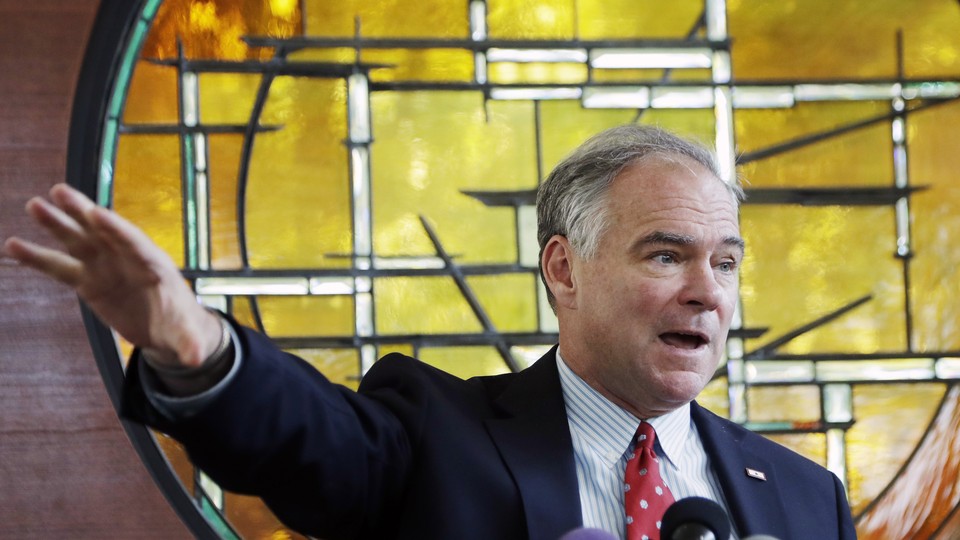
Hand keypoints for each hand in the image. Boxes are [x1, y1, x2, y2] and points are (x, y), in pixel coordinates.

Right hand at [4, 183, 220, 368]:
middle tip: (60, 191)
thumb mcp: (187, 336)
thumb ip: (190, 344)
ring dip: (57, 224)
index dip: (116, 229)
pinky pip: (60, 267)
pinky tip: (13, 246)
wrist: (167, 328)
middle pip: (103, 232)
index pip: (134, 243)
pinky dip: (38, 258)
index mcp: (153, 266)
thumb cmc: (180, 324)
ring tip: (34, 205)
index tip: (98, 213)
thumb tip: (197, 359)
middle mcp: (126, 259)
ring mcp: (105, 267)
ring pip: (79, 241)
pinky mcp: (88, 281)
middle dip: (84, 212)